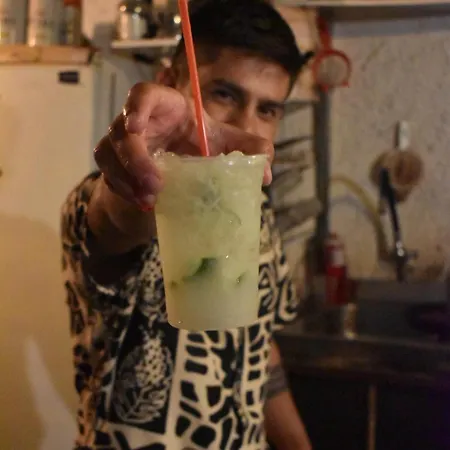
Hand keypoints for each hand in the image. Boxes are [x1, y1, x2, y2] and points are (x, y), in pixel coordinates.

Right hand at [94, 82, 273, 209]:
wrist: (177, 169)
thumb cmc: (201, 147)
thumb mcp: (226, 145)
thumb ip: (249, 150)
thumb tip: (266, 173)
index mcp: (166, 107)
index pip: (143, 94)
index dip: (136, 107)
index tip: (136, 127)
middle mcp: (139, 122)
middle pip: (122, 132)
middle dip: (134, 160)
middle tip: (154, 185)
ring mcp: (121, 143)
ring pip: (109, 155)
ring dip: (126, 180)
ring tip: (149, 201)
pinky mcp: (114, 166)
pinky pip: (110, 177)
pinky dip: (124, 191)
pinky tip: (143, 205)